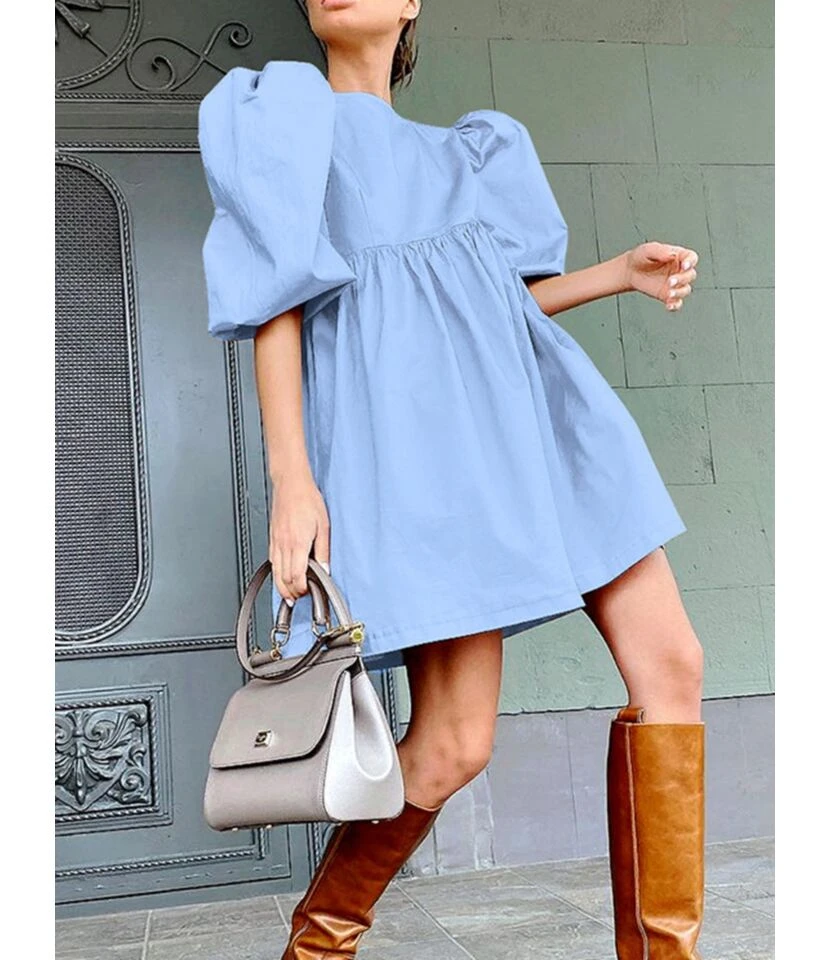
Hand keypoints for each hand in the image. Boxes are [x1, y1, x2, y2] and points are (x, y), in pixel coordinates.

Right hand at [269, 472, 330, 605]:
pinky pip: (272, 561)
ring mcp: (276, 542)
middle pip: (283, 578)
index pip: (296, 576)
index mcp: (298, 543)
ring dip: (281, 586)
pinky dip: (276, 573)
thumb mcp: (324, 526)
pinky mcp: (272, 538)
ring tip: (289, 594)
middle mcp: (284, 544)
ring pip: (275, 572)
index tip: (307, 592)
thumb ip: (324, 550)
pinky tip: (281, 576)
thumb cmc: (307, 500)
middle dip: (291, 592)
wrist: (291, 484)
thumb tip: (325, 568)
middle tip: (299, 598)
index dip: (301, 589)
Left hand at [623, 241, 698, 311]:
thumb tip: (672, 255)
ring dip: (679, 292)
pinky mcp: (667, 296)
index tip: (684, 265)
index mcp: (679, 256)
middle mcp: (679, 270)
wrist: (630, 271)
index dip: (691, 261)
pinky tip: (669, 305)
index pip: (691, 257)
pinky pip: (676, 302)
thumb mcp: (648, 250)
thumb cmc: (641, 257)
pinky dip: (675, 305)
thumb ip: (660, 251)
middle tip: (670, 281)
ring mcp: (675, 284)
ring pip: (685, 290)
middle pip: (690, 275)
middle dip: (683, 279)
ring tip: (669, 294)